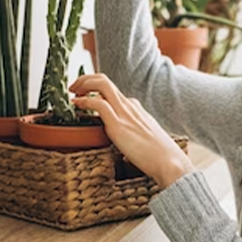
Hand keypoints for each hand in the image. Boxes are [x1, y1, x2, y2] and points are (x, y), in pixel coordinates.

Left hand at [69, 73, 194, 187]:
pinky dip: (84, 101)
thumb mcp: (146, 141)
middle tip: (74, 88)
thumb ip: (135, 137)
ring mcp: (124, 113)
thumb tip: (128, 146)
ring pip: (101, 84)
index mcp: (136, 109)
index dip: (96, 89)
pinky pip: (98, 104)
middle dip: (85, 79)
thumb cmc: (159, 157)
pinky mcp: (118, 125)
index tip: (84, 95)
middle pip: (105, 80)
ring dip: (82, 83)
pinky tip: (76, 105)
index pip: (113, 90)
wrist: (169, 162)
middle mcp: (130, 106)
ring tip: (72, 92)